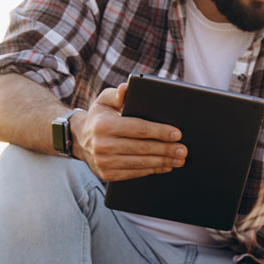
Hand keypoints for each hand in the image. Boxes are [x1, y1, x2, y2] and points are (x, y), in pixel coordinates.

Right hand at [72, 82, 186, 180]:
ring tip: (178, 159)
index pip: (138, 129)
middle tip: (183, 150)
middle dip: (166, 149)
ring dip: (163, 162)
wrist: (79, 139)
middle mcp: (102, 145)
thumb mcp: (104, 100)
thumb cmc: (99, 117)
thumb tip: (127, 88)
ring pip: (141, 163)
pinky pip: (135, 173)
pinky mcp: (108, 174)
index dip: (160, 132)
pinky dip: (152, 170)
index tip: (177, 134)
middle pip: (143, 148)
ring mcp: (104, 162)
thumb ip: (117, 93)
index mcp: (104, 125)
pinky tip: (165, 165)